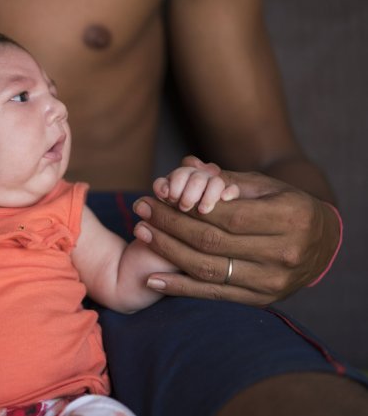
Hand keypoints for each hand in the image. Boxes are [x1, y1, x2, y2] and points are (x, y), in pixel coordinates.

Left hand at [133, 156, 340, 305]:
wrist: (321, 244)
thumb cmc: (285, 205)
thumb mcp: (264, 186)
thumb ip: (224, 179)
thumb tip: (186, 164)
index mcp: (290, 217)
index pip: (228, 215)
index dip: (188, 208)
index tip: (156, 196)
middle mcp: (284, 252)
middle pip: (213, 242)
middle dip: (170, 225)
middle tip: (140, 210)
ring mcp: (273, 280)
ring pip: (209, 269)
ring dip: (168, 252)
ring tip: (141, 233)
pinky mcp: (262, 299)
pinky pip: (214, 294)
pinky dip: (180, 287)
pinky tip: (152, 279)